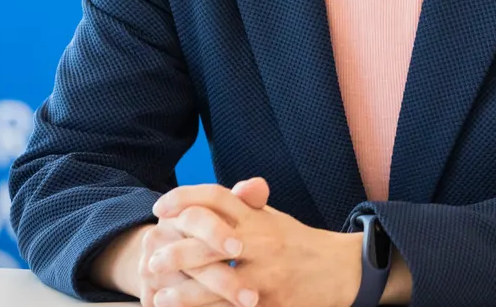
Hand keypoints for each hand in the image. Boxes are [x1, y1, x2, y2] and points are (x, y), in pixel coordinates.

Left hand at [150, 182, 362, 306]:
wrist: (343, 269)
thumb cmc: (301, 244)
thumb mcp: (274, 219)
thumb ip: (245, 208)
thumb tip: (213, 198)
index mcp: (257, 217)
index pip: (217, 198)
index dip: (185, 198)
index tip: (160, 208)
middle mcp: (261, 240)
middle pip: (209, 240)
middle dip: (175, 251)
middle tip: (152, 260)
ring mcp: (267, 273)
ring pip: (217, 281)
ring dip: (184, 291)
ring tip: (161, 295)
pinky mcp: (273, 302)